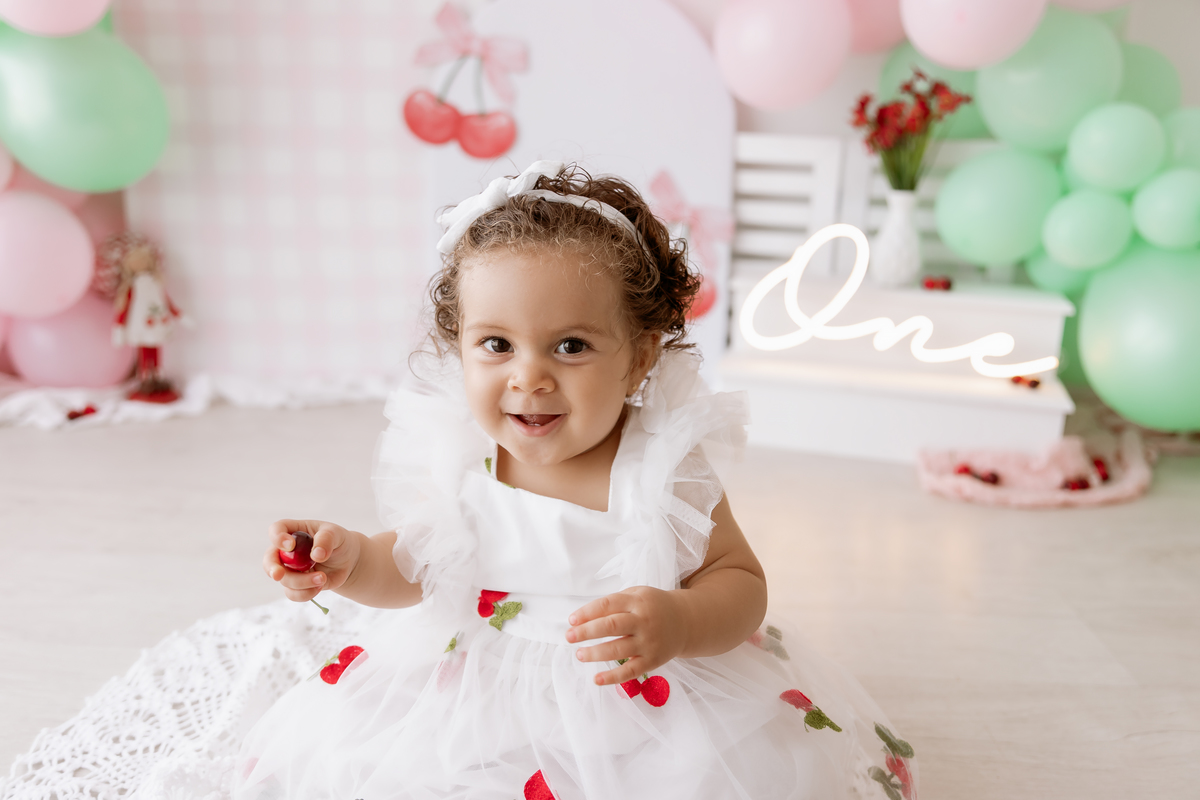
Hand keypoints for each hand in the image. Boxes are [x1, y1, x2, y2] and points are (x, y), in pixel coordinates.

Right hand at [263, 519, 360, 604]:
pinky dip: (305, 593)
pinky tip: (320, 587)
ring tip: (323, 578)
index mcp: (293, 531)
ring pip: (284, 580)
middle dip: (272, 568)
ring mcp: (290, 569)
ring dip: (302, 582)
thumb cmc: (338, 541)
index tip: (290, 545)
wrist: (347, 561)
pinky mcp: (296, 585)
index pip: (276, 530)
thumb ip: (326, 540)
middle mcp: (286, 551)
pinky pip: (292, 593)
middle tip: (279, 575)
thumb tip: (316, 555)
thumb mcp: (336, 534)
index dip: (277, 538)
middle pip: (269, 559)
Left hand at [566, 586, 687, 685]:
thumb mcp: (638, 594)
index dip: (587, 612)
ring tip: (579, 654)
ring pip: (618, 650)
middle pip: (611, 626)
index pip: (608, 605)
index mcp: (638, 601)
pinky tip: (596, 679)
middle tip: (569, 637)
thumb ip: (614, 602)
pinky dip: (612, 677)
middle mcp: (644, 621)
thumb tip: (583, 617)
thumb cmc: (653, 607)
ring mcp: (649, 642)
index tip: (571, 620)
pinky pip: (630, 671)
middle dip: (586, 632)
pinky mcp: (653, 661)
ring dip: (595, 653)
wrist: (686, 622)